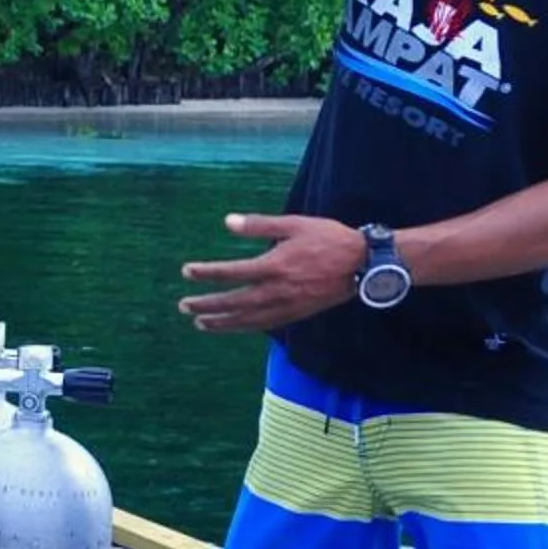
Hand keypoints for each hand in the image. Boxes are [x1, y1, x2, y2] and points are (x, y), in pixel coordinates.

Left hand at [179, 213, 364, 332]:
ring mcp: (287, 306)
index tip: (187, 272)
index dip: (206, 273)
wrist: (363, 264)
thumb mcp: (294, 224)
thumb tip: (227, 222)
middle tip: (184, 306)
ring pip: (247, 319)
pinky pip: (265, 324)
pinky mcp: (297, 314)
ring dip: (222, 322)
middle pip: (233, 302)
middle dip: (207, 304)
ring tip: (200, 323)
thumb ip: (259, 225)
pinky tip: (233, 326)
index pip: (231, 272)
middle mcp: (277, 290)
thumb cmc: (328, 239)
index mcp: (275, 265)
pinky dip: (245, 326)